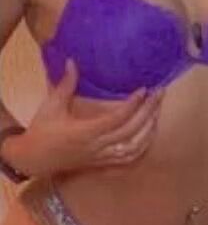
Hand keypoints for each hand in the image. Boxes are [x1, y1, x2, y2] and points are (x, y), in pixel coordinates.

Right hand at [5, 60, 161, 177]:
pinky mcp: (102, 164)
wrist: (32, 159)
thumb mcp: (51, 105)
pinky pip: (128, 160)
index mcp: (84, 132)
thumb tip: (72, 61)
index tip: (144, 89)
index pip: (116, 119)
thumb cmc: (42, 131)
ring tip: (157, 111)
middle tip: (159, 94)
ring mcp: (101, 158)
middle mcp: (96, 147)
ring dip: (149, 131)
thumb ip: (65, 84)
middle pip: (130, 132)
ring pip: (133, 149)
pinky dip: (142, 147)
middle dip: (148, 113)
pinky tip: (150, 133)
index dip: (133, 105)